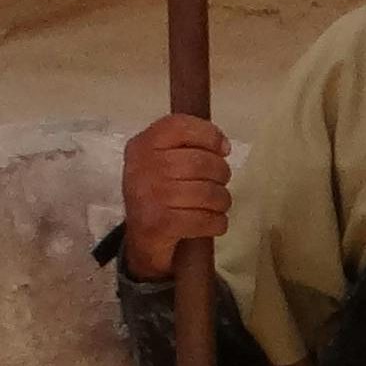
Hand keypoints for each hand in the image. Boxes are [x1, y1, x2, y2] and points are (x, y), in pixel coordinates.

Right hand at [117, 112, 229, 280]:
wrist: (141, 239)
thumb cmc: (160, 193)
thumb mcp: (163, 160)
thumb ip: (187, 145)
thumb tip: (222, 146)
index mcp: (142, 145)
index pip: (180, 126)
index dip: (209, 135)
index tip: (223, 149)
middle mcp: (141, 168)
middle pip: (200, 162)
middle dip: (221, 174)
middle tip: (220, 183)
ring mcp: (148, 197)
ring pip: (207, 192)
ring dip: (222, 201)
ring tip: (218, 205)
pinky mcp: (159, 224)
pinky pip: (204, 219)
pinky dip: (217, 223)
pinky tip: (214, 222)